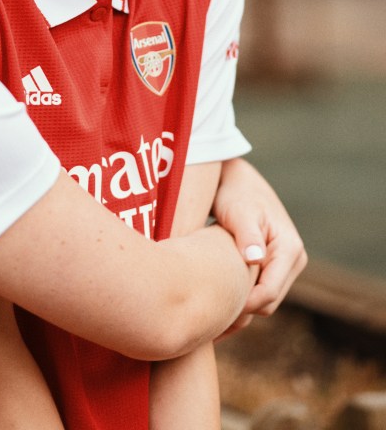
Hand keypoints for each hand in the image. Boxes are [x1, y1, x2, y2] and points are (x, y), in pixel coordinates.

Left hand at [211, 157, 306, 333]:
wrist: (235, 179)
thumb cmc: (235, 192)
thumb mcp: (239, 211)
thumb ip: (247, 235)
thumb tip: (256, 258)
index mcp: (290, 249)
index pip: (268, 293)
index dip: (242, 307)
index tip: (213, 310)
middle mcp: (294, 260)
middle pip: (267, 303)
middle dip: (240, 311)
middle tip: (205, 319)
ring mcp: (285, 265)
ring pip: (263, 301)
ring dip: (239, 307)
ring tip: (207, 315)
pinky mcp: (272, 267)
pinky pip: (258, 292)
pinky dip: (240, 299)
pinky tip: (215, 305)